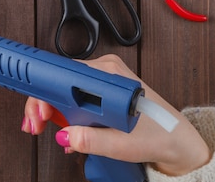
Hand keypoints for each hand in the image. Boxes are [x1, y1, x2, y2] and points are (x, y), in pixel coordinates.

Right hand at [21, 54, 210, 175]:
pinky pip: (75, 96)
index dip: (45, 94)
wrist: (179, 143)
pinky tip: (65, 130)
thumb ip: (92, 140)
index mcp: (108, 74)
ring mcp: (103, 79)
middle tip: (35, 125)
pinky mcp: (103, 90)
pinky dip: (64, 113)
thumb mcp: (123, 144)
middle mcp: (104, 71)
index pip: (64, 75)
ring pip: (64, 90)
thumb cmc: (160, 136)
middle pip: (60, 81)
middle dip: (43, 104)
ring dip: (52, 110)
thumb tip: (65, 136)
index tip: (38, 112)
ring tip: (44, 128)